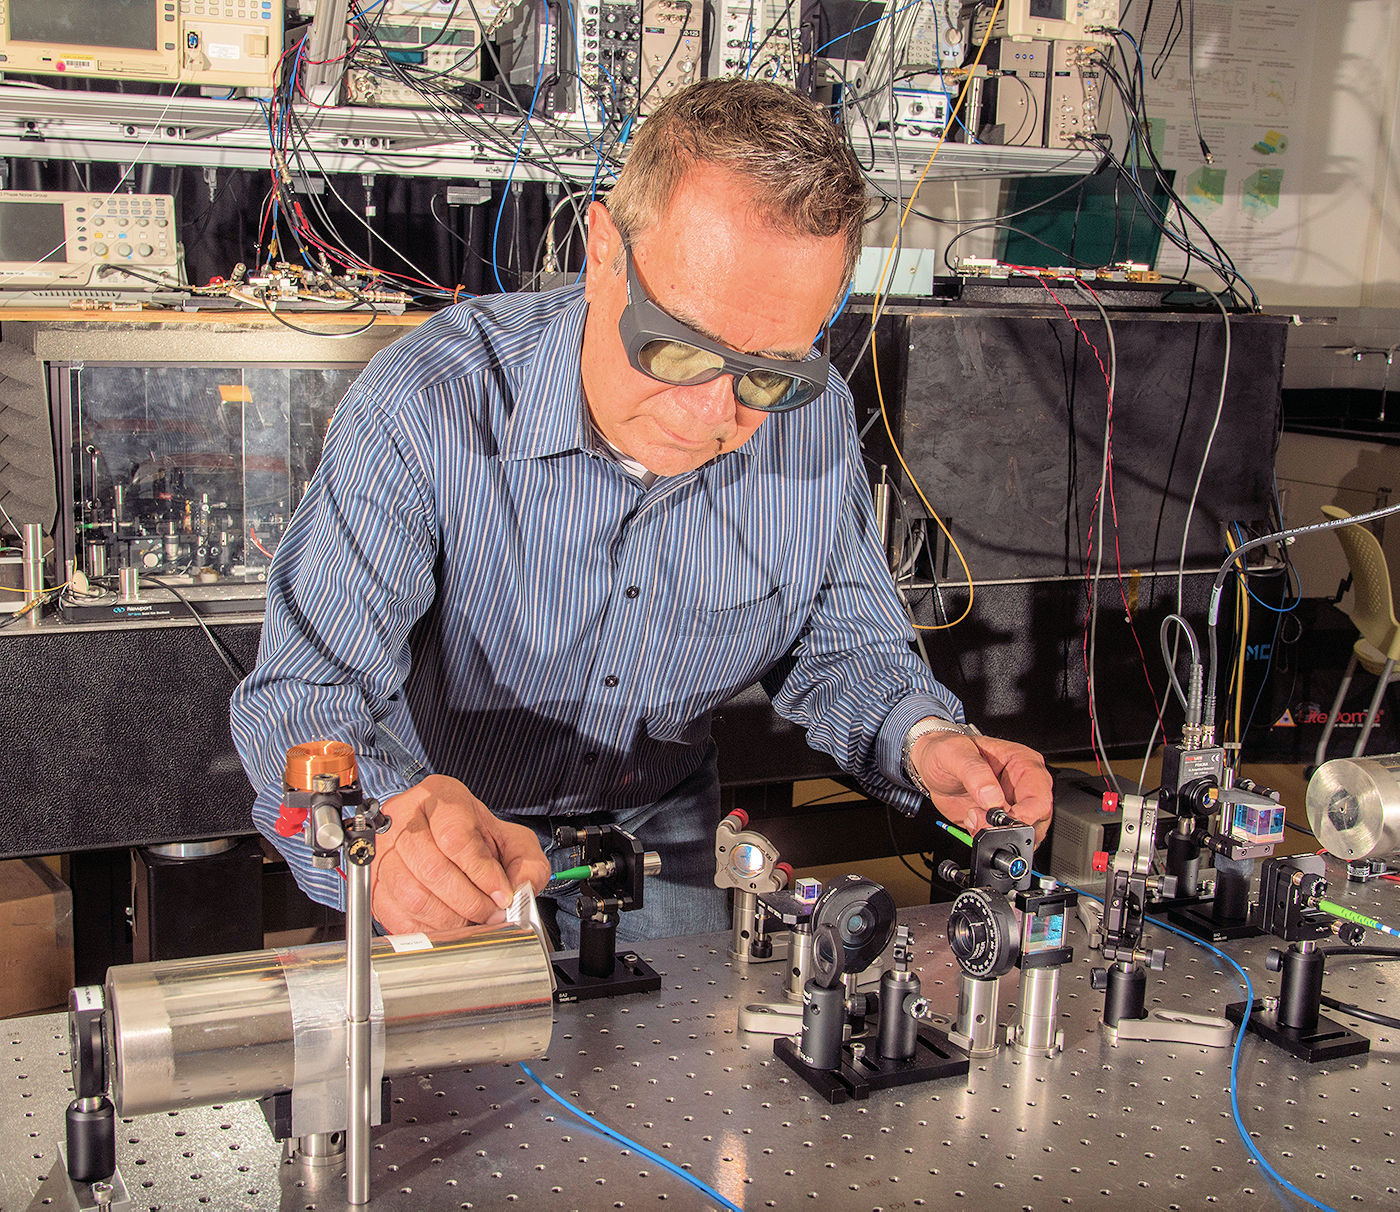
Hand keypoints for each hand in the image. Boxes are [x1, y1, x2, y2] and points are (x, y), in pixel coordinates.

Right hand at [370, 774, 550, 933]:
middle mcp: (403, 818)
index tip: (502, 894)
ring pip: (413, 895)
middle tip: (490, 913)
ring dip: (449, 919)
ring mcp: (382, 851)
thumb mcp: (513, 840)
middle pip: (433, 869)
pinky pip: (395, 915)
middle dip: (469, 902)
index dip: (482, 873)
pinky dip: (425, 929)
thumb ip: (528, 864)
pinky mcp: (372, 882)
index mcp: (439, 797)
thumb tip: (520, 889)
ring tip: (471, 921)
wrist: (440, 837)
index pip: (456, 838)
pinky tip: (446, 926)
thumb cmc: (474, 837)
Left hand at [908, 731, 1053, 844]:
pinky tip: (972, 823)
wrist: (930, 765)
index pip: (1039, 796)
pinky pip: (1005, 838)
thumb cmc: (946, 750)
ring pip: (1025, 833)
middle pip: (1038, 819)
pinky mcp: (1001, 821)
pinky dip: (990, 839)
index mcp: (1023, 763)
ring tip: (973, 817)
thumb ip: (975, 773)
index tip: (1001, 819)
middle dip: (1011, 828)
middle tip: (982, 821)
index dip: (1026, 814)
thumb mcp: (955, 753)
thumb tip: (992, 797)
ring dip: (999, 835)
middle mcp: (1024, 786)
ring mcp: (1014, 805)